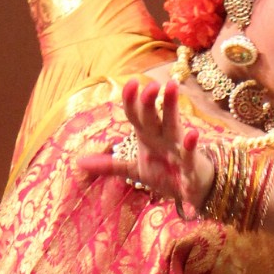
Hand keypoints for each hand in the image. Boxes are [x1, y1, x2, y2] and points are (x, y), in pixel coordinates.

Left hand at [78, 76, 216, 207]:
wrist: (194, 190)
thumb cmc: (166, 174)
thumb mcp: (135, 170)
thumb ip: (110, 165)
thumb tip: (79, 162)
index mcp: (148, 136)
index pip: (136, 115)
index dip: (131, 100)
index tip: (130, 82)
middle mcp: (163, 137)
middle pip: (154, 115)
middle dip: (149, 101)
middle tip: (149, 83)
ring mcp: (178, 150)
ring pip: (173, 125)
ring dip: (171, 107)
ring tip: (171, 88)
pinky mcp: (190, 167)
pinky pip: (189, 156)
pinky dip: (190, 147)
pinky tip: (192, 134)